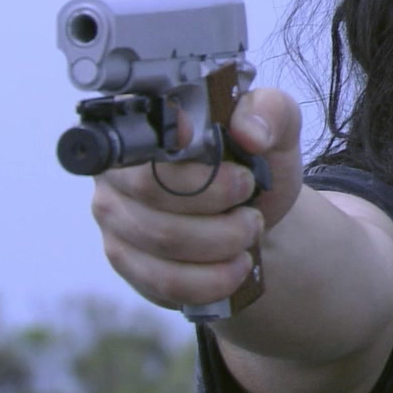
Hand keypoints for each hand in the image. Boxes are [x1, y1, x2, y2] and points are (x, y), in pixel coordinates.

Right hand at [91, 88, 303, 309]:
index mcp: (145, 124)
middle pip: (152, 191)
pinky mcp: (129, 264)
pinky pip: (166, 280)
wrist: (254, 214)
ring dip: (222, 241)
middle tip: (250, 203)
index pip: (142, 134)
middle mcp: (117, 171)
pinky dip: (213, 278)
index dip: (173, 144)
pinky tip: (237, 266)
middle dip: (216, 201)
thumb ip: (269, 112)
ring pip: (163, 240)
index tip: (213, 153)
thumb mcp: (276, 127)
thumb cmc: (254, 164)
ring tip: (250, 231)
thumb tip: (249, 132)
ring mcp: (116, 220)